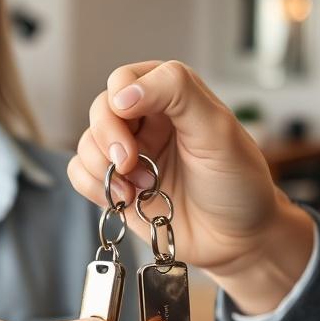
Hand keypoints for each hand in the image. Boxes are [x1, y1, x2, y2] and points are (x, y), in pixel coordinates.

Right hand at [68, 60, 314, 312]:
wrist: (239, 241)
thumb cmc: (238, 184)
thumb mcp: (219, 130)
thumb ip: (177, 94)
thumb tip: (123, 93)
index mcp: (172, 96)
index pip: (126, 79)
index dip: (121, 98)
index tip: (130, 119)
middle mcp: (147, 121)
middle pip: (100, 110)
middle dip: (108, 137)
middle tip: (129, 162)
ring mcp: (131, 154)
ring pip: (86, 143)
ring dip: (104, 166)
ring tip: (140, 187)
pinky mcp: (118, 186)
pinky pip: (80, 174)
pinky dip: (94, 186)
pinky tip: (127, 199)